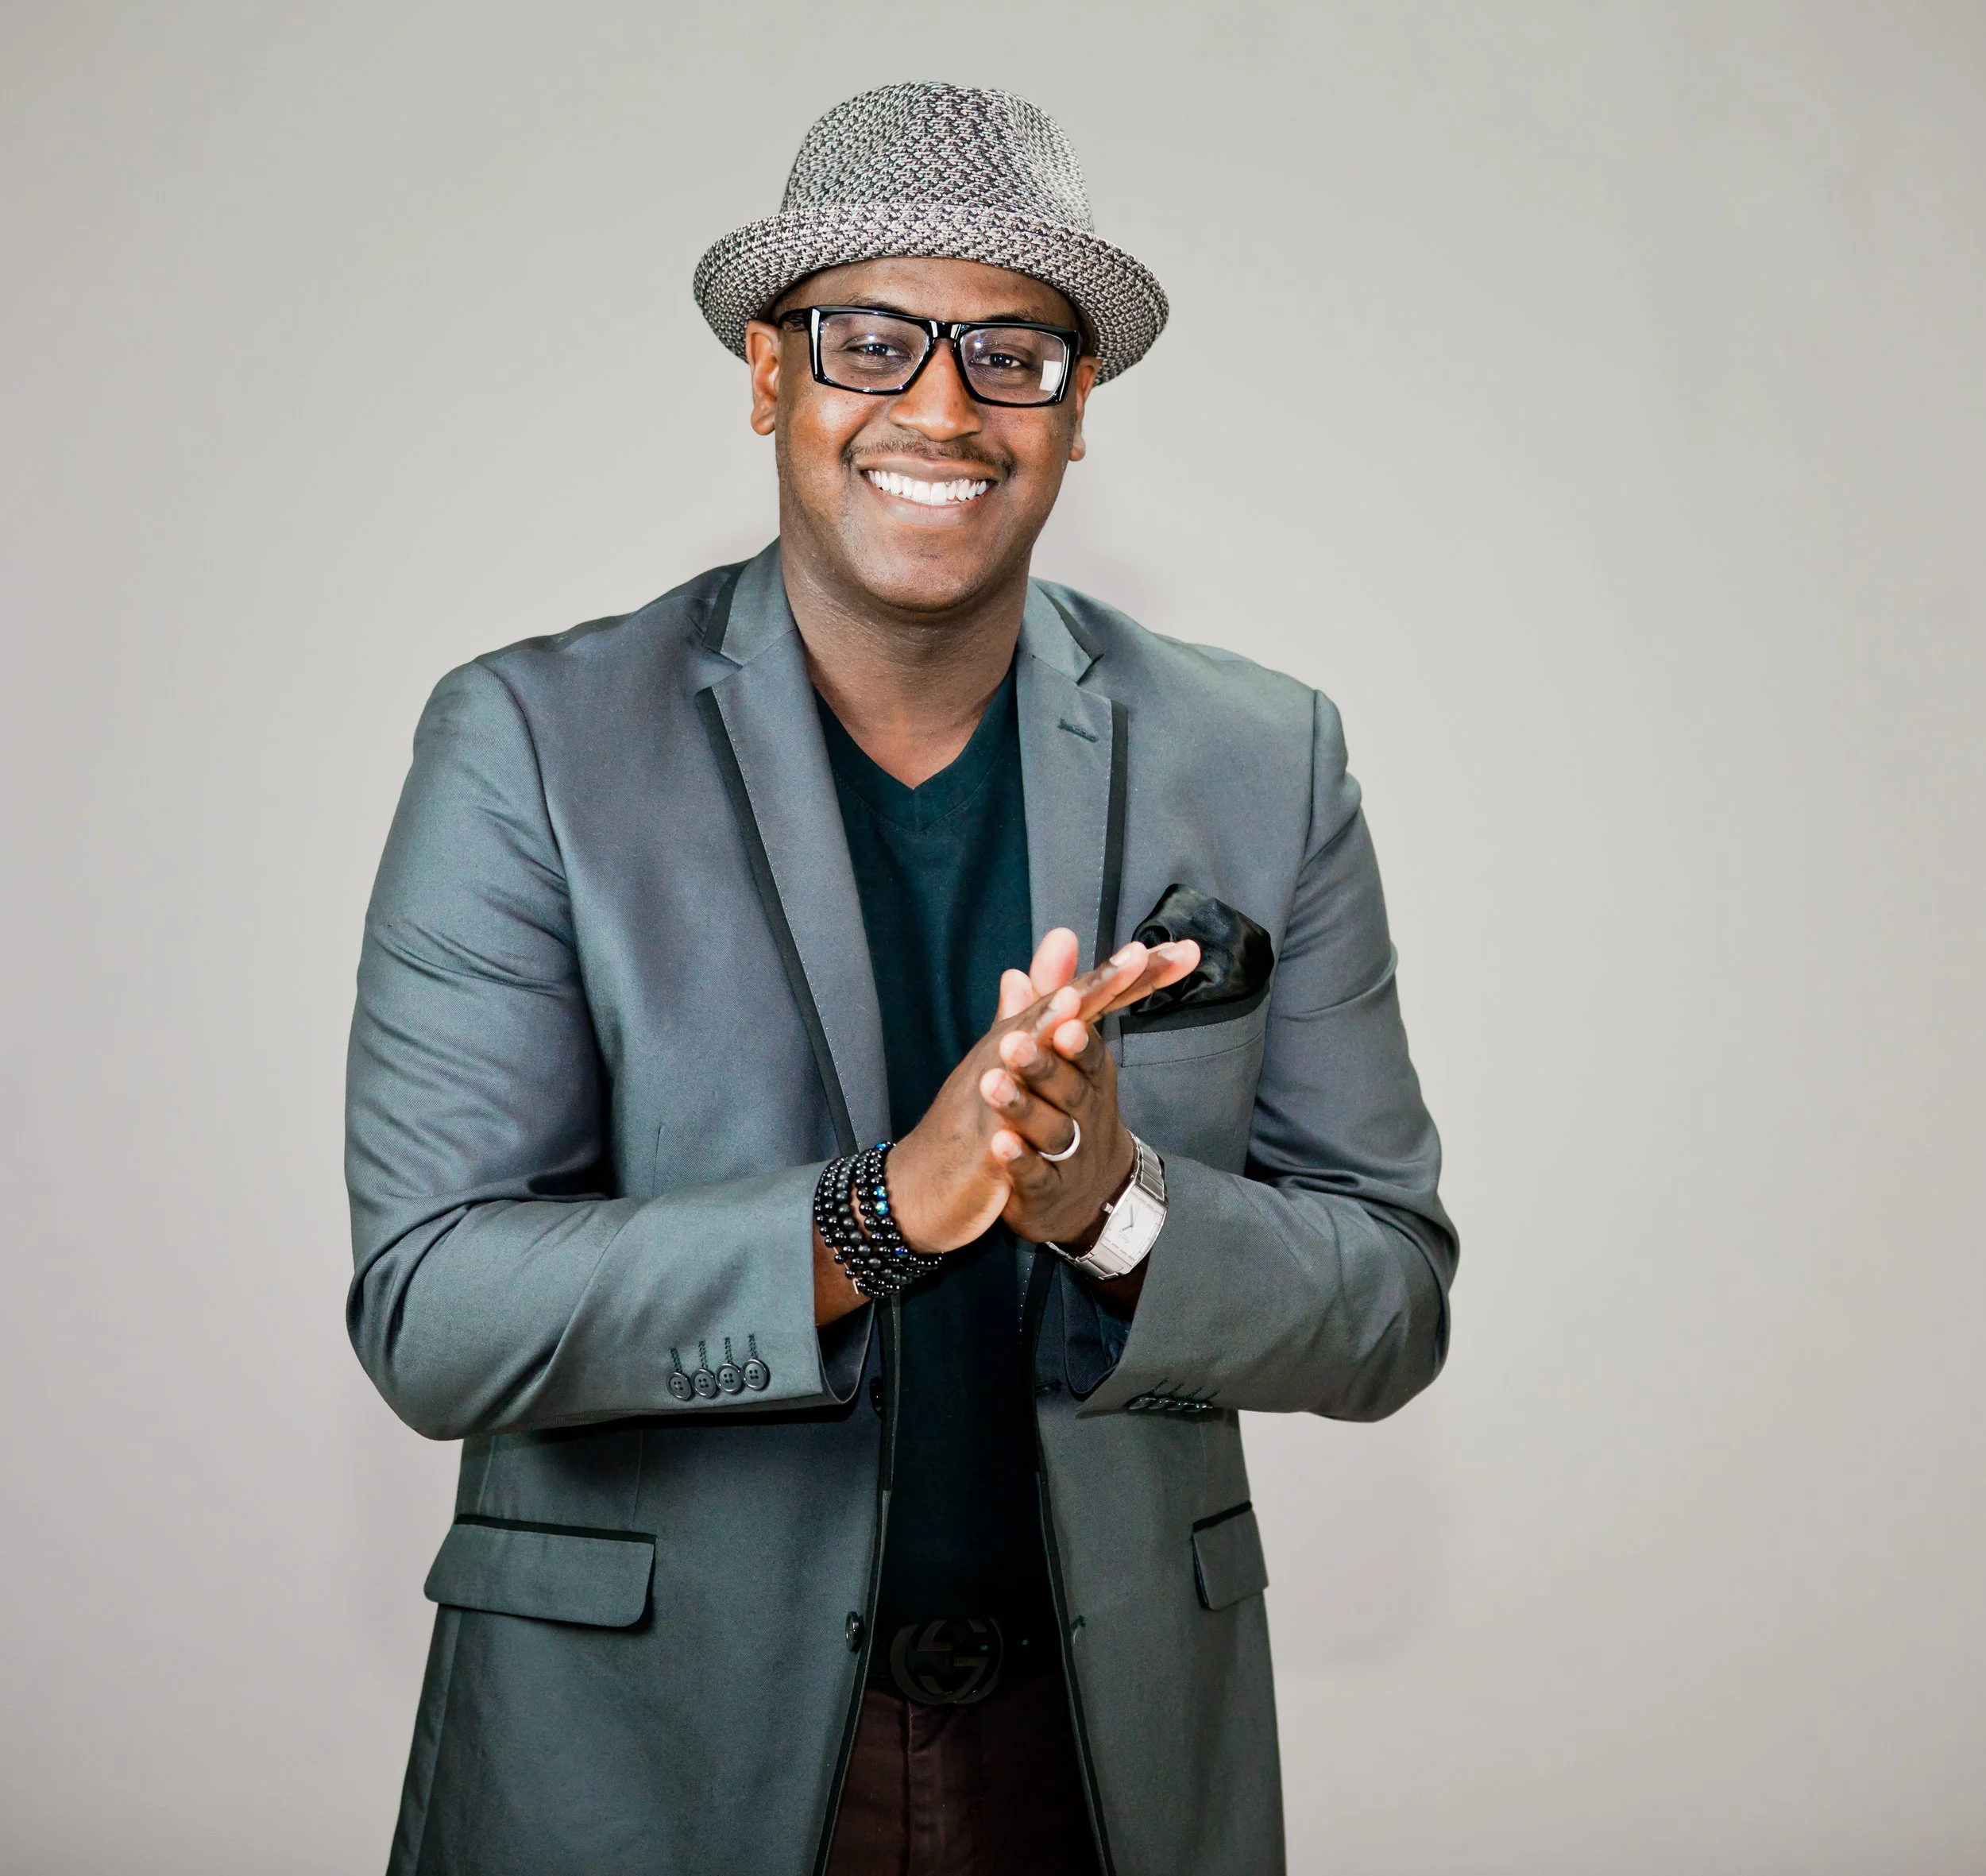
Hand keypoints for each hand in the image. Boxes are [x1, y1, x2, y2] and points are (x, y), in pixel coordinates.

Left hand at [884, 926, 1198, 1253]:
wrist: (1088, 1194)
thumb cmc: (1073, 1107)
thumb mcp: (1068, 1051)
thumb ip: (1056, 994)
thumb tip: (1060, 936)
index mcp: (1090, 1075)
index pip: (1091, 1047)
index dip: (1080, 1031)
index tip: (1070, 1006)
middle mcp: (1086, 1113)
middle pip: (1069, 1087)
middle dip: (1046, 1063)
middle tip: (1014, 1044)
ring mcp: (1069, 1154)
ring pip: (1051, 1130)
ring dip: (1023, 1107)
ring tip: (993, 1084)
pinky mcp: (1047, 1191)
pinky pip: (1035, 1176)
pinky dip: (1018, 1160)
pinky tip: (998, 1143)